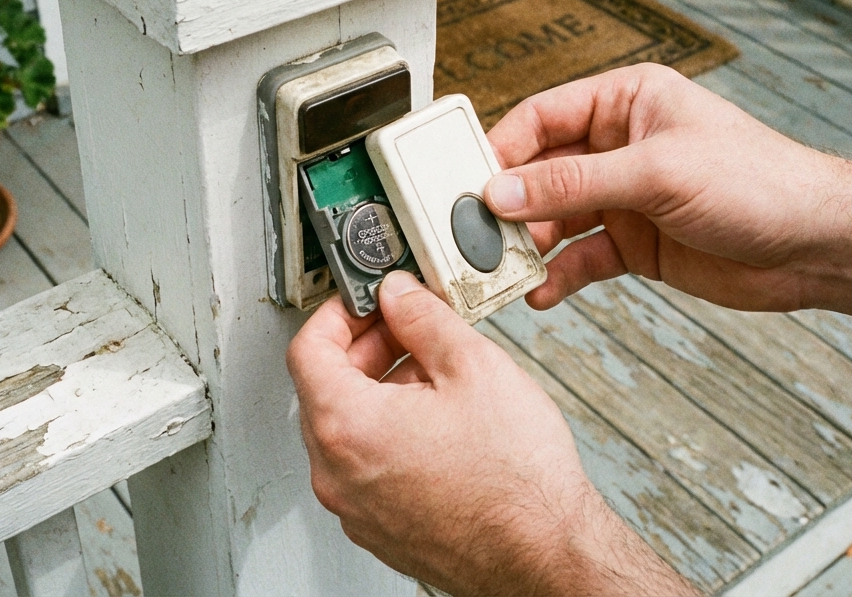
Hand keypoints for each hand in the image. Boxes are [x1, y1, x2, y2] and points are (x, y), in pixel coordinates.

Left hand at [287, 270, 695, 595]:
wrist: (544, 554)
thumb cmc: (515, 480)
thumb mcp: (473, 366)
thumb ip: (424, 318)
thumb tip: (400, 296)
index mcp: (347, 426)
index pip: (308, 349)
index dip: (338, 312)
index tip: (367, 300)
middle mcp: (337, 473)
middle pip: (325, 389)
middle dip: (366, 348)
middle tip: (408, 327)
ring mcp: (355, 507)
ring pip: (348, 429)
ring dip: (381, 390)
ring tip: (435, 373)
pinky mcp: (378, 528)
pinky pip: (367, 466)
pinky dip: (389, 433)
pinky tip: (438, 420)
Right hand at [483, 63, 851, 312]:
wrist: (816, 245)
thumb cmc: (761, 181)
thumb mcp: (657, 173)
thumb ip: (574, 183)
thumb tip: (503, 191)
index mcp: (626, 102)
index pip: (541, 118)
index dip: (500, 150)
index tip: (466, 184)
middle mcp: (619, 147)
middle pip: (539, 172)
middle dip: (506, 206)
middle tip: (473, 235)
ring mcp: (625, 198)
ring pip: (554, 220)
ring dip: (527, 247)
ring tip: (502, 272)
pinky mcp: (635, 244)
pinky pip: (581, 258)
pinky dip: (558, 277)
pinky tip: (542, 293)